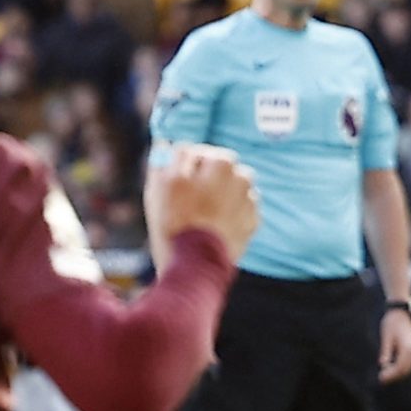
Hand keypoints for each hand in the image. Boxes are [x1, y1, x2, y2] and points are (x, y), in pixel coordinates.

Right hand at [146, 144, 258, 259]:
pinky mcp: (253, 219)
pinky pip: (243, 207)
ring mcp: (249, 198)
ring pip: (235, 184)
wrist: (196, 267)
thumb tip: (165, 143)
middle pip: (219, 166)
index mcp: (217, 162)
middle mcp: (238, 177)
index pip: (196, 152)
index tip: (178, 184)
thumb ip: (162, 161)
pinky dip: (232, 213)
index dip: (183, 168)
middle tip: (192, 199)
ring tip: (205, 214)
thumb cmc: (173, 225)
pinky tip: (216, 226)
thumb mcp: (157, 190)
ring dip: (223, 192)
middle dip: (207, 177)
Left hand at [377, 306, 410, 381]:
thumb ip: (386, 351)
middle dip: (394, 376)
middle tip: (381, 378)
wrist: (402, 312)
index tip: (381, 377)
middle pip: (405, 370)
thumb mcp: (386, 336)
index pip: (401, 367)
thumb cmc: (393, 322)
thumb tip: (383, 364)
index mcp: (408, 347)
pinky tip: (391, 369)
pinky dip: (400, 368)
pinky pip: (408, 363)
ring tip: (385, 375)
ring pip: (408, 368)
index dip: (391, 374)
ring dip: (397, 374)